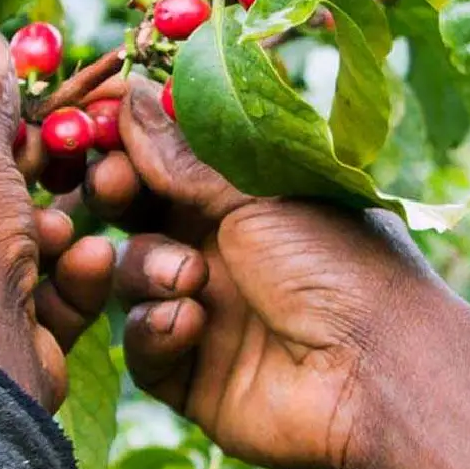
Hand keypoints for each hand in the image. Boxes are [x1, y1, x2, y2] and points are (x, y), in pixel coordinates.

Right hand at [81, 78, 444, 468]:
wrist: (375, 374)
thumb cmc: (338, 265)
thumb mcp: (259, 195)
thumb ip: (184, 155)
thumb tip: (132, 93)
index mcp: (249, 197)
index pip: (169, 158)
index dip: (129, 140)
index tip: (94, 118)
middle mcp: (224, 251)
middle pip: (137, 214)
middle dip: (116, 197)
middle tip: (112, 186)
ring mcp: (205, 312)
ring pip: (130, 278)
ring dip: (149, 270)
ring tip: (189, 279)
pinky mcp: (191, 375)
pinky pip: (142, 346)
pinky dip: (156, 331)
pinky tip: (190, 325)